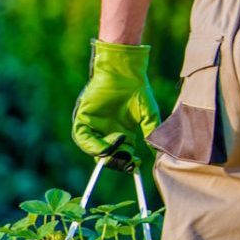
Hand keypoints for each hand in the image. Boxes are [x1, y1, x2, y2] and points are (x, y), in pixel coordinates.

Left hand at [72, 40, 160, 171]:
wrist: (126, 72)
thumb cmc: (138, 89)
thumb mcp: (149, 114)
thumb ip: (152, 131)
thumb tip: (157, 151)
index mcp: (122, 133)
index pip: (122, 155)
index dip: (128, 163)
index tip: (136, 167)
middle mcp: (107, 132)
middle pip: (107, 155)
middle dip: (116, 162)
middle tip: (127, 161)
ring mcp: (95, 126)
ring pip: (93, 149)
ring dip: (104, 155)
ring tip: (116, 151)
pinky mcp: (84, 119)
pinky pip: (82, 137)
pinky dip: (91, 145)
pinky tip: (104, 147)